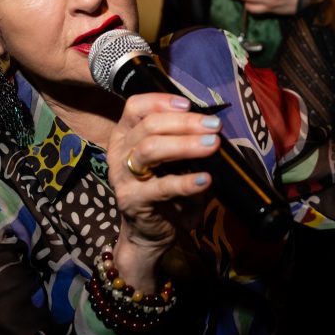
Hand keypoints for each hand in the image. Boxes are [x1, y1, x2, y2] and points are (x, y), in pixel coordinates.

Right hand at [105, 93, 219, 290]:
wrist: (148, 232)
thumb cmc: (161, 187)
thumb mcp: (168, 159)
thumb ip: (179, 139)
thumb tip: (210, 124)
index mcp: (124, 135)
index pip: (135, 107)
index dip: (161, 101)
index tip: (189, 104)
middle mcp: (119, 152)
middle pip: (149, 126)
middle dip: (185, 123)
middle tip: (214, 126)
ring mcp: (123, 177)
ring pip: (150, 149)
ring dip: (185, 145)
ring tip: (212, 145)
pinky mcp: (133, 200)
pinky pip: (161, 187)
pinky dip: (186, 182)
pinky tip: (205, 179)